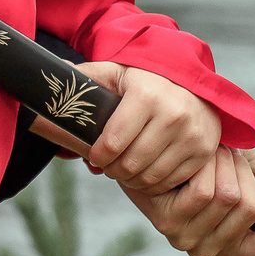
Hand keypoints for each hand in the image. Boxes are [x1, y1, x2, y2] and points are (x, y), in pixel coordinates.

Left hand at [81, 62, 220, 194]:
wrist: (190, 81)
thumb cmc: (143, 80)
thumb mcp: (114, 72)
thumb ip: (83, 78)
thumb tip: (48, 80)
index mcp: (146, 95)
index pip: (113, 142)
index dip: (97, 155)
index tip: (94, 155)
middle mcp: (174, 114)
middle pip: (131, 163)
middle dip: (112, 169)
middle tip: (107, 165)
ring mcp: (193, 134)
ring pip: (151, 176)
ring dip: (132, 179)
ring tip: (124, 169)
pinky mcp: (206, 150)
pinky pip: (173, 180)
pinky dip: (154, 183)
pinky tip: (145, 172)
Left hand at [123, 148, 254, 255]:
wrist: (163, 144)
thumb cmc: (213, 162)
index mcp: (236, 248)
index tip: (253, 186)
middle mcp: (211, 252)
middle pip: (253, 209)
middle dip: (245, 173)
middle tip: (226, 159)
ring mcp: (186, 240)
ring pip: (230, 197)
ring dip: (225, 164)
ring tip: (212, 155)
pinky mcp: (166, 221)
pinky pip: (205, 191)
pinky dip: (207, 164)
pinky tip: (197, 158)